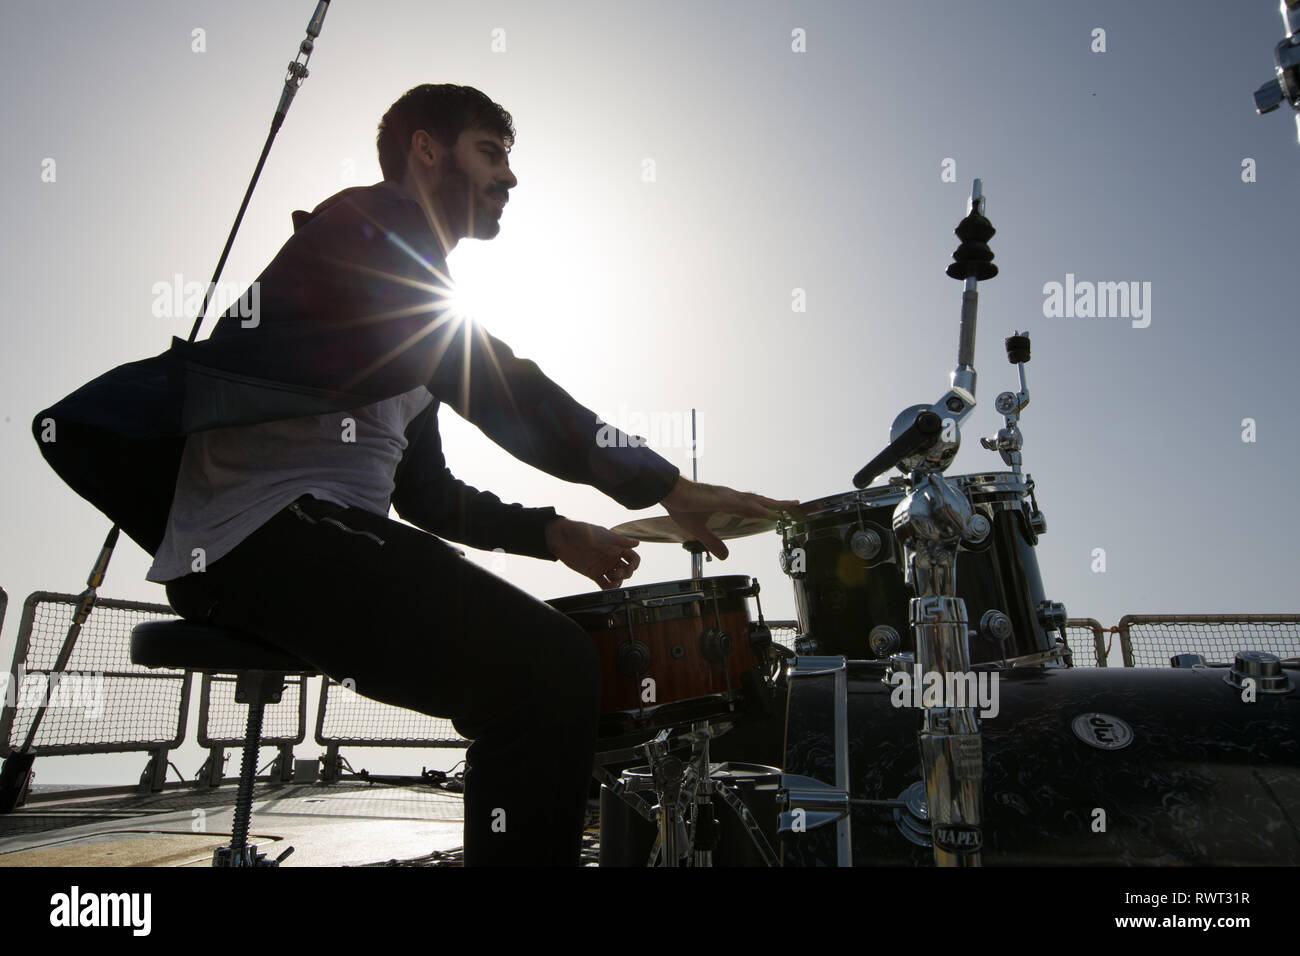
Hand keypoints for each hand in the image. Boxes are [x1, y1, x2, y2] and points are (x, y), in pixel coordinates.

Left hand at [545, 517, 641, 589]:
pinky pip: (604, 584)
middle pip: (627, 569)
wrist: (562, 537)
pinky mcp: (593, 574)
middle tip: (621, 572)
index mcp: (615, 547)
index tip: (632, 567)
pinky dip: (610, 587)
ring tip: (615, 579)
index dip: (635, 563)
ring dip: (619, 580)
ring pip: (617, 578)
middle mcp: (611, 557)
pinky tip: (610, 586)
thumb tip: (637, 543)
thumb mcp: (602, 534)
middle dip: (627, 573)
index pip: (632, 557)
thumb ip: (619, 540)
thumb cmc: (582, 530)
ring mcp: (602, 566)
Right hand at [659, 476, 799, 559]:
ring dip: (774, 504)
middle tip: (797, 507)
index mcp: (728, 503)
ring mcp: (728, 497)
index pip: (754, 507)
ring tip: (791, 507)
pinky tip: (769, 512)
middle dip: (779, 505)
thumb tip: (725, 556)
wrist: (669, 492)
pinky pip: (744, 504)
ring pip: (757, 501)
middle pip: (761, 501)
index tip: (782, 513)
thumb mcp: (699, 531)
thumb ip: (713, 542)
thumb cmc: (682, 506)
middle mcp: (732, 497)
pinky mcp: (722, 498)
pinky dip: (758, 508)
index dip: (769, 510)